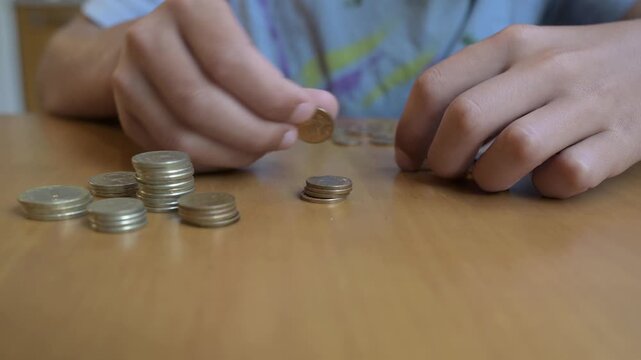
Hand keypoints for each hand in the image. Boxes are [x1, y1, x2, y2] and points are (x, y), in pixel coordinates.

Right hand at [112, 0, 337, 170]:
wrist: (154, 48)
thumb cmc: (214, 47)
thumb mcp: (248, 48)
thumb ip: (284, 82)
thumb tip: (326, 110)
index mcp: (186, 5)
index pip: (228, 60)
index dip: (269, 94)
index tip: (306, 113)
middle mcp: (146, 37)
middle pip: (201, 102)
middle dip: (254, 130)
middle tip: (290, 138)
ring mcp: (127, 77)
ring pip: (182, 134)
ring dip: (234, 150)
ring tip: (269, 145)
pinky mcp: (125, 113)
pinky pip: (172, 151)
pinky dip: (212, 159)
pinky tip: (240, 152)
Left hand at [395, 20, 640, 197]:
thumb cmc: (566, 70)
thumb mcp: (519, 58)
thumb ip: (471, 88)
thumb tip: (417, 145)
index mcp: (511, 44)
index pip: (435, 86)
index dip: (411, 132)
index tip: (409, 159)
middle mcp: (547, 67)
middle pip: (466, 119)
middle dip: (443, 160)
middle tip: (448, 173)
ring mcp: (588, 102)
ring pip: (515, 149)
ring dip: (490, 178)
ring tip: (492, 179)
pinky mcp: (622, 140)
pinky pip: (567, 176)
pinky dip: (546, 188)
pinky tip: (546, 179)